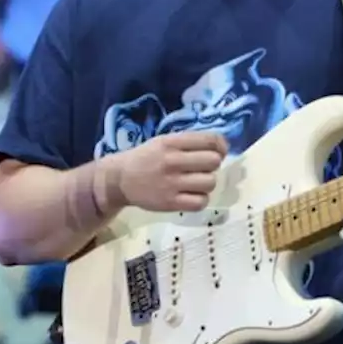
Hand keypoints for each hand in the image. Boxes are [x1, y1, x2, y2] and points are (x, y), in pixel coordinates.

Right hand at [107, 131, 228, 212]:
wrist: (120, 179)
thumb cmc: (147, 158)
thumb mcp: (164, 141)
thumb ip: (190, 142)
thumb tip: (221, 147)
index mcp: (171, 142)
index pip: (210, 140)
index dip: (221, 146)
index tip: (219, 151)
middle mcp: (172, 161)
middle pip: (213, 161)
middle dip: (213, 165)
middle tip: (203, 168)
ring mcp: (171, 183)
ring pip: (210, 182)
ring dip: (207, 183)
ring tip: (196, 183)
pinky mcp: (170, 203)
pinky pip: (200, 202)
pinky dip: (201, 199)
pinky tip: (192, 196)